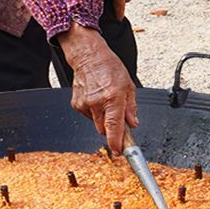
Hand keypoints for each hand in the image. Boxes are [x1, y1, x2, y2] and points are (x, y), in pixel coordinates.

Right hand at [57, 25, 137, 151]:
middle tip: (116, 116)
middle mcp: (97, 103)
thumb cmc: (109, 67)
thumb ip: (131, 107)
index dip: (117, 142)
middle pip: (105, 129)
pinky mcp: (76, 104)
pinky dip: (94, 112)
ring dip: (103, 118)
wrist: (89, 57)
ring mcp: (85, 104)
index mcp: (113, 97)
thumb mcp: (128, 86)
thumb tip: (133, 123)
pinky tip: (96, 99)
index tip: (119, 151)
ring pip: (96, 123)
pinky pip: (88, 116)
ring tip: (105, 101)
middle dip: (112, 128)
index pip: (114, 127)